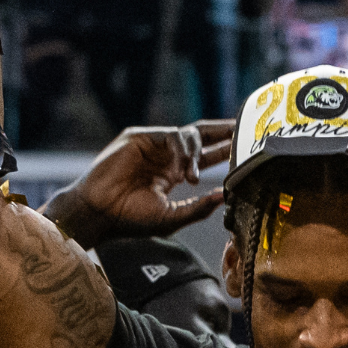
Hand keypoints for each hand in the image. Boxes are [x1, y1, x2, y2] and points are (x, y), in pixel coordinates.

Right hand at [40, 121, 234, 249]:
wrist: (100, 213)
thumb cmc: (130, 218)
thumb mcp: (171, 217)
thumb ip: (199, 207)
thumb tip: (226, 196)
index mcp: (173, 172)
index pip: (206, 156)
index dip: (226, 150)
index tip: (248, 147)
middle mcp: (165, 155)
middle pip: (202, 136)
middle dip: (223, 132)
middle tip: (244, 128)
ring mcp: (153, 144)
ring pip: (189, 135)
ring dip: (196, 154)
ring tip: (190, 177)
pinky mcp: (140, 137)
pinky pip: (171, 135)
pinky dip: (181, 151)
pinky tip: (179, 170)